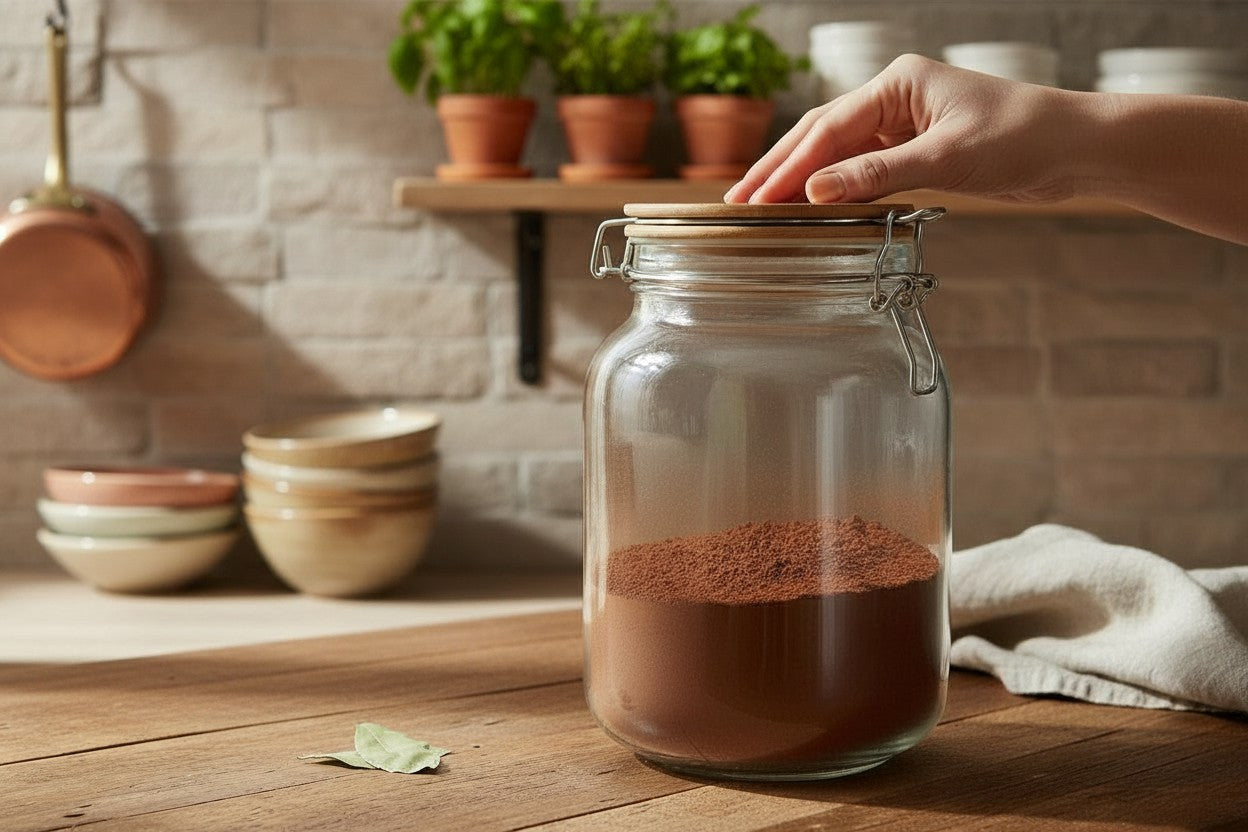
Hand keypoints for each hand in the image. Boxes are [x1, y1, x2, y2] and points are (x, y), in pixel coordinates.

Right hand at [725, 54, 1092, 205]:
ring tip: (762, 209)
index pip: (828, 129)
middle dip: (778, 171)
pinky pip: (860, 171)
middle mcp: (894, 99)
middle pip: (820, 136)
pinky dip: (832, 191)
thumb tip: (817, 190)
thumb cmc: (1024, 137)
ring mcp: (903, 126)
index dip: (788, 168)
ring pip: (836, 154)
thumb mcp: (947, 158)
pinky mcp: (915, 152)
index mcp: (898, 84)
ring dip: (800, 182)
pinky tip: (810, 209)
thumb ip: (878, 174)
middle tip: (738, 204)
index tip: (756, 200)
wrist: (1076, 150)